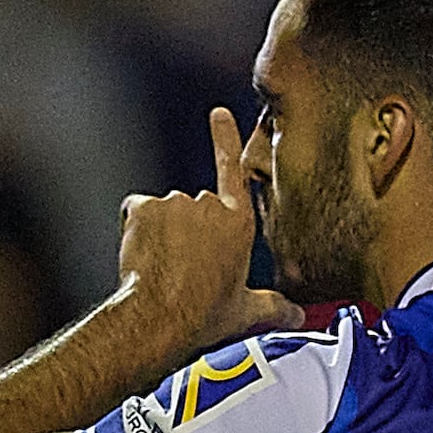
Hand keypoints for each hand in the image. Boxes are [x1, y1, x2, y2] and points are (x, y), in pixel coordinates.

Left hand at [113, 107, 294, 350]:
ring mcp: (175, 202)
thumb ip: (274, 307)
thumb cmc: (204, 314)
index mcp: (238, 223)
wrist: (161, 317)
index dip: (225, 140)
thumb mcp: (246, 311)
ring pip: (164, 210)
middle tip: (185, 267)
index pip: (233, 171)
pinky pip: (136, 211)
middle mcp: (208, 204)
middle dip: (187, 229)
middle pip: (195, 206)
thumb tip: (297, 316)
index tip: (218, 114)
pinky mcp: (144, 206)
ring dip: (161, 230)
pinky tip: (141, 255)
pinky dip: (135, 229)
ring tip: (164, 267)